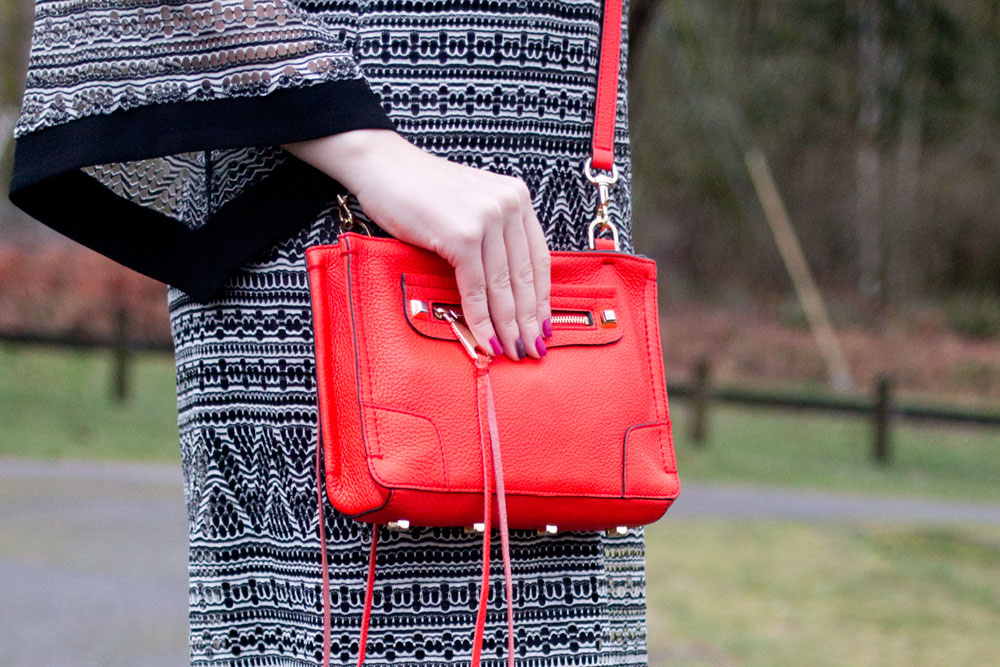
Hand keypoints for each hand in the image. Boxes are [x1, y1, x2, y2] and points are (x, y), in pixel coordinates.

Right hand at [282, 129, 551, 360]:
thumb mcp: (471, 205)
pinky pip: (475, 288)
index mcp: (516, 197)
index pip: (538, 258)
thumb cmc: (420, 189)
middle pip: (525, 276)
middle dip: (529, 320)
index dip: (542, 298)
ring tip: (512, 351)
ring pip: (503, 287)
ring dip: (508, 326)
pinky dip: (481, 319)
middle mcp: (509, 204)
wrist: (382, 166)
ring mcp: (487, 219)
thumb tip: (506, 288)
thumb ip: (493, 234)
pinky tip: (485, 339)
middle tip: (533, 349)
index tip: (543, 325)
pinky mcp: (462, 235)